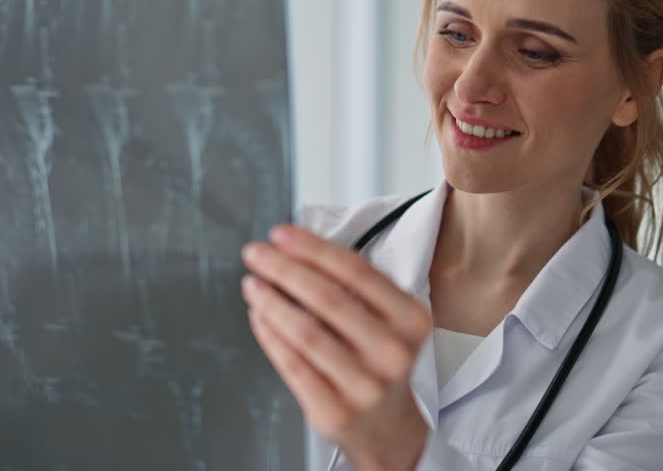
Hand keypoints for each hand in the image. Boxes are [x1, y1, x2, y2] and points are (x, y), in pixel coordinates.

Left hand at [241, 224, 431, 470]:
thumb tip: (296, 249)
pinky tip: (259, 316)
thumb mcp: (389, 321)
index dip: (314, 248)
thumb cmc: (379, 363)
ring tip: (252, 284)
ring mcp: (365, 384)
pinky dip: (270, 336)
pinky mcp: (336, 410)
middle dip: (285, 269)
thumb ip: (355, 288)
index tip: (282, 235)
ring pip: (306, 332)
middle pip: (328, 298)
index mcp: (410, 319)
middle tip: (257, 254)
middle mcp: (393, 351)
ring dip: (271, 301)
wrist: (388, 427)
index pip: (357, 272)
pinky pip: (292, 365)